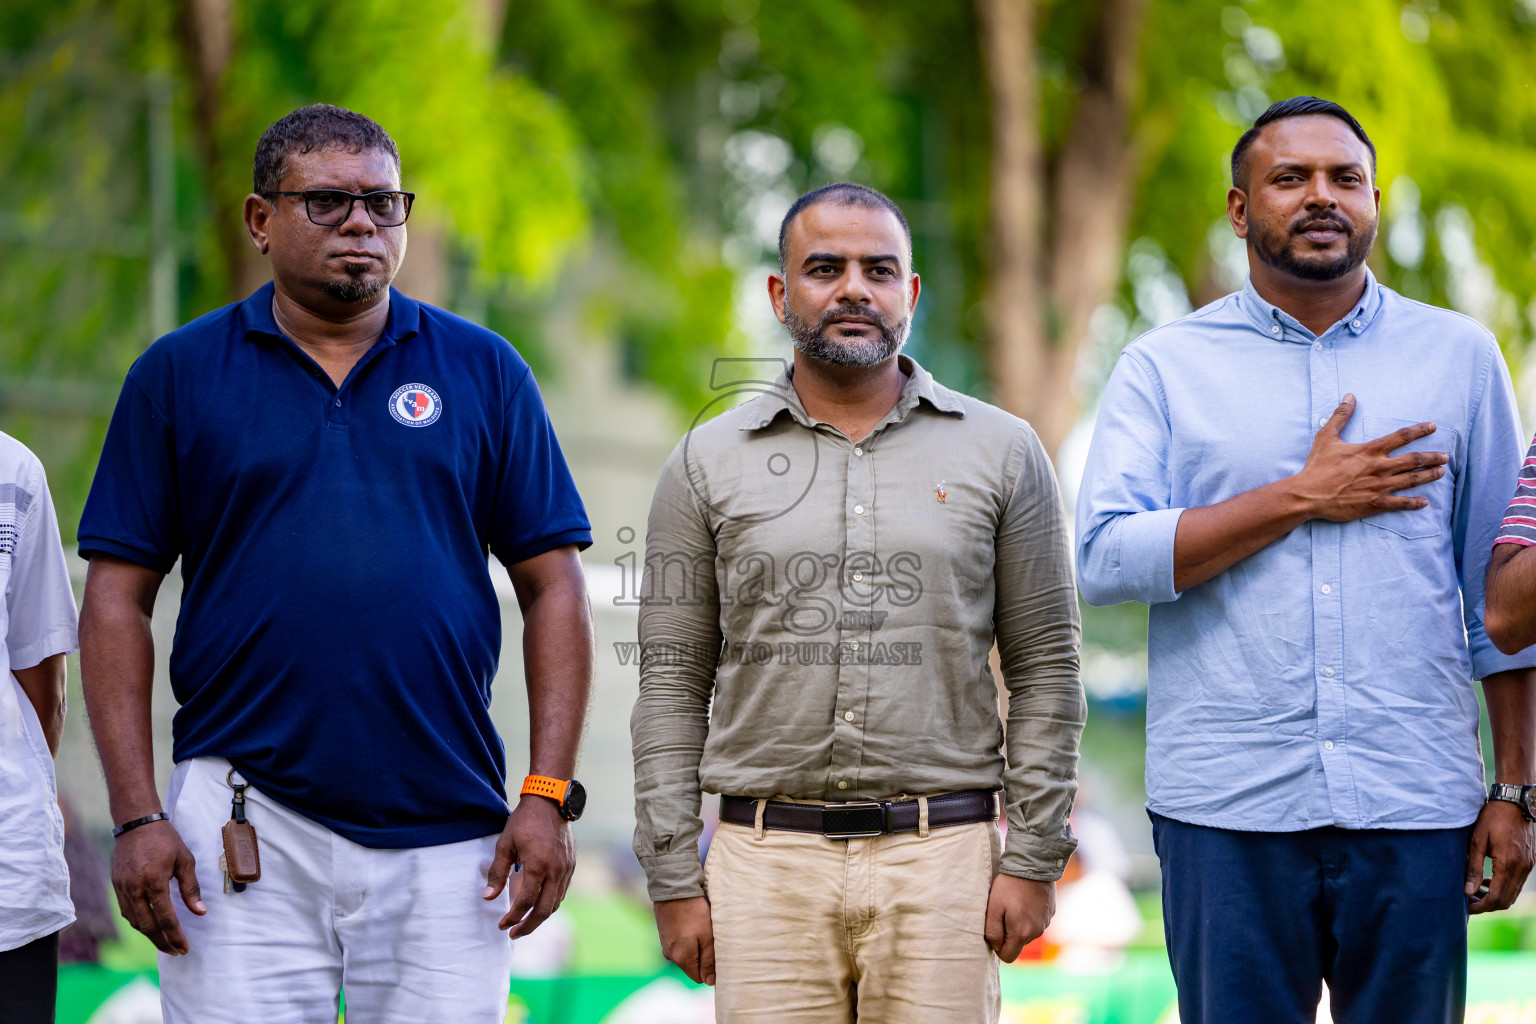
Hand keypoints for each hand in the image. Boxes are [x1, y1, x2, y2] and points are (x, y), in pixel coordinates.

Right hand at [110, 820, 204, 954]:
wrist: (136, 824)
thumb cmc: (165, 840)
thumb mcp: (185, 860)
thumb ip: (191, 888)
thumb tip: (200, 912)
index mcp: (154, 882)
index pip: (166, 918)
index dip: (175, 936)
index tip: (184, 948)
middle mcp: (135, 889)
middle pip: (148, 926)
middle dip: (162, 942)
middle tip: (176, 952)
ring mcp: (123, 889)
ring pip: (135, 921)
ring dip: (150, 935)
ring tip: (165, 943)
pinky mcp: (116, 886)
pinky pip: (127, 911)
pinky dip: (138, 923)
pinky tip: (149, 926)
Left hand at [484, 797, 574, 937]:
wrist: (551, 801)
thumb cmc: (524, 821)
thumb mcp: (505, 845)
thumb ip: (498, 873)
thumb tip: (488, 898)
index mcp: (537, 866)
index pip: (525, 902)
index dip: (512, 918)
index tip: (501, 925)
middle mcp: (555, 871)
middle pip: (544, 910)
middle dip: (528, 926)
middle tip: (513, 934)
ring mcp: (566, 868)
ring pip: (555, 903)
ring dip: (540, 917)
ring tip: (525, 923)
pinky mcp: (571, 865)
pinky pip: (562, 892)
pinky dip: (550, 903)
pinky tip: (539, 905)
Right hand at [654, 895, 714, 984]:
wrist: (673, 888)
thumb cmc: (694, 912)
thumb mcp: (707, 936)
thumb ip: (709, 961)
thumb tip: (710, 982)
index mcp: (682, 958)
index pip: (699, 978)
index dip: (710, 971)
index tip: (717, 955)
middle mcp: (670, 955)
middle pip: (692, 966)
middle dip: (703, 957)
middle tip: (712, 939)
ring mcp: (665, 945)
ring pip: (686, 954)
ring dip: (695, 946)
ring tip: (701, 929)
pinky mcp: (664, 934)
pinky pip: (679, 944)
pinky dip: (686, 938)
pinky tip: (692, 924)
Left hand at [984, 874, 1054, 962]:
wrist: (1033, 865)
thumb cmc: (1009, 885)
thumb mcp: (993, 907)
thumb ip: (992, 931)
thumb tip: (995, 946)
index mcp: (1021, 933)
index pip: (1008, 957)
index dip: (998, 948)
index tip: (995, 930)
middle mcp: (1036, 932)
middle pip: (1018, 944)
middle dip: (1009, 934)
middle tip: (1003, 912)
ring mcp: (1045, 922)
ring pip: (1028, 933)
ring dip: (1020, 924)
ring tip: (1014, 903)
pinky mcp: (1050, 913)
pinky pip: (1037, 921)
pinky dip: (1029, 915)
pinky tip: (1024, 899)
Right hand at [1291, 394, 1445, 522]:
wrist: (1308, 494)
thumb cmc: (1317, 466)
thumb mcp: (1326, 437)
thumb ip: (1341, 416)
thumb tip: (1350, 396)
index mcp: (1370, 451)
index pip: (1402, 437)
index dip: (1420, 430)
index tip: (1433, 427)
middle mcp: (1380, 467)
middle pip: (1414, 460)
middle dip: (1432, 457)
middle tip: (1445, 456)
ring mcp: (1380, 487)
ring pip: (1412, 480)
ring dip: (1428, 475)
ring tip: (1440, 473)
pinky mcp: (1375, 503)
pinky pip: (1400, 503)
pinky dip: (1414, 502)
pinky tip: (1424, 501)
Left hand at [1465, 799, 1534, 913]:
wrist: (1515, 803)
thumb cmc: (1492, 818)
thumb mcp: (1477, 841)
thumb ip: (1473, 867)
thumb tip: (1467, 891)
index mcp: (1509, 864)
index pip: (1497, 897)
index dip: (1481, 906)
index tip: (1466, 907)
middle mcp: (1522, 868)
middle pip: (1507, 900)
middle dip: (1487, 905)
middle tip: (1469, 900)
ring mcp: (1529, 866)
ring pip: (1513, 893)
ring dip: (1495, 897)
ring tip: (1476, 891)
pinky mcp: (1529, 862)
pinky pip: (1517, 883)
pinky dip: (1504, 887)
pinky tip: (1488, 880)